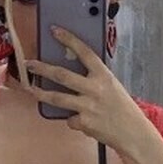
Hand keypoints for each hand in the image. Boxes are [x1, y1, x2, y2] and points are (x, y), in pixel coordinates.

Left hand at [28, 26, 151, 159]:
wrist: (133, 133)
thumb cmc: (122, 108)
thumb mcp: (112, 86)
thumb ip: (95, 79)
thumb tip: (73, 72)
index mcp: (104, 75)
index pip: (84, 52)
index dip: (68, 39)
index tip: (54, 31)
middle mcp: (95, 88)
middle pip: (62, 75)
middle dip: (42, 68)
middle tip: (29, 63)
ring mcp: (87, 106)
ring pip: (57, 98)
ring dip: (40, 93)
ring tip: (30, 89)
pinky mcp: (83, 122)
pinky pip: (70, 119)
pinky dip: (73, 119)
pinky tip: (82, 121)